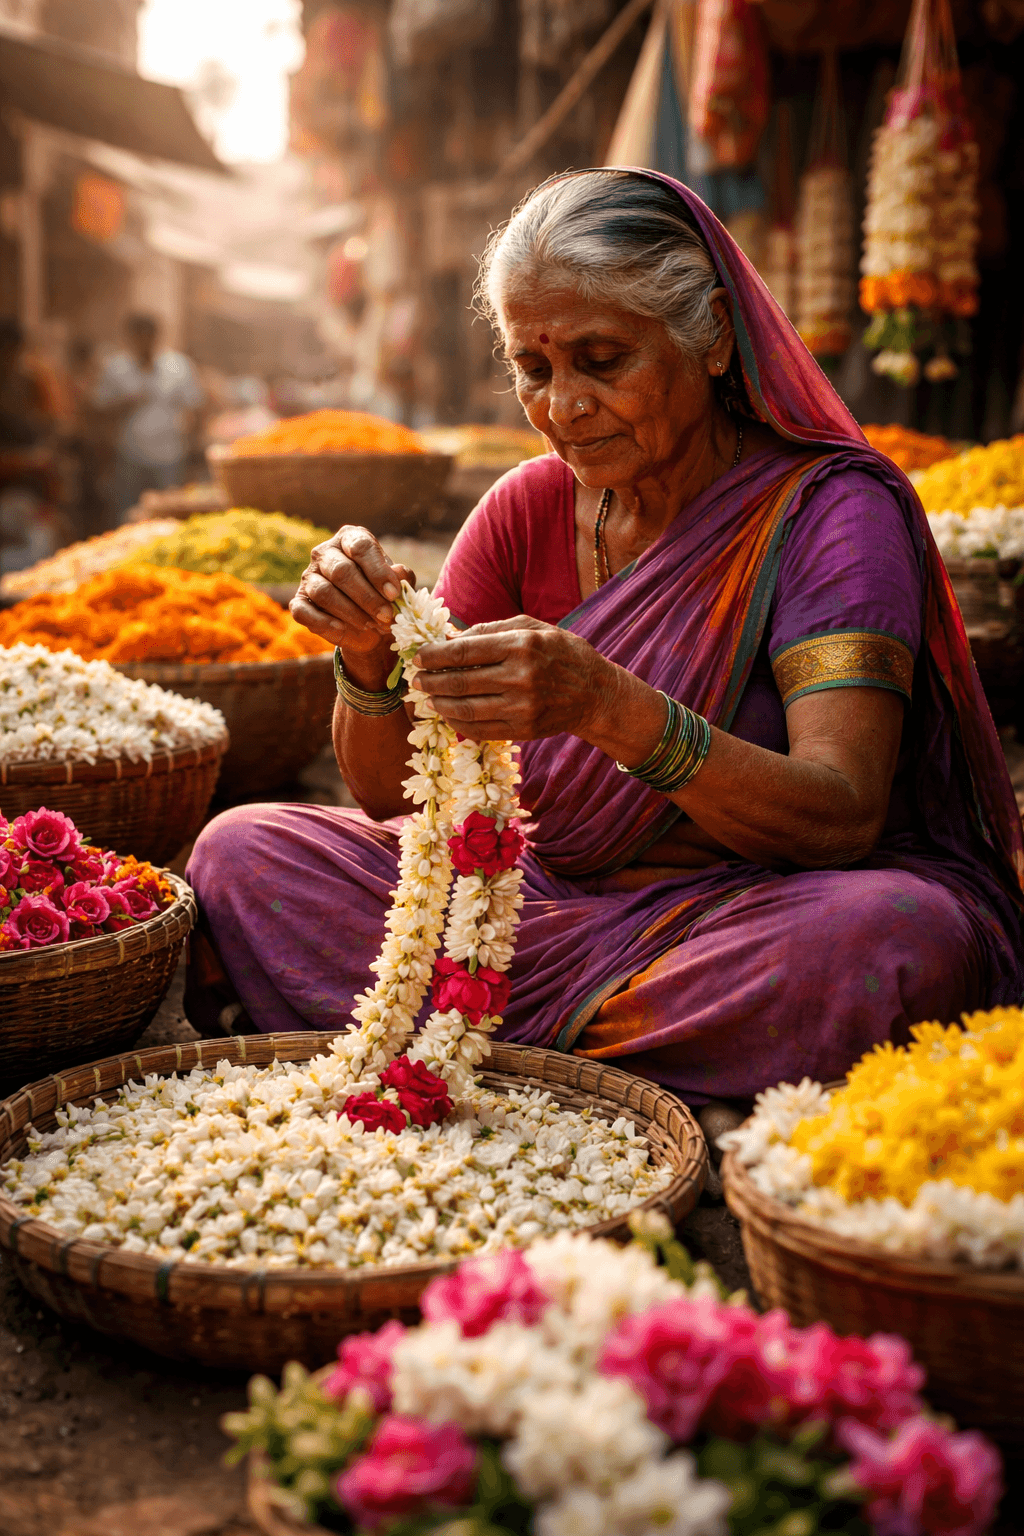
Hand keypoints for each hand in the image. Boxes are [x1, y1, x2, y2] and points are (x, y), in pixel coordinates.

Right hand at [290, 526, 414, 659]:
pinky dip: (324, 622)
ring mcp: (309, 577)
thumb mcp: (398, 585)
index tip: (393, 594)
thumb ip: (402, 577)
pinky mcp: (298, 601)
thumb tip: (400, 573)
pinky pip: (303, 611)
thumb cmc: (384, 595)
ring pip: (324, 592)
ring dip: (350, 612)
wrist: (369, 624)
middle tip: (386, 616)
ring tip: (371, 624)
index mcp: (350, 538)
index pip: (360, 547)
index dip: (378, 571)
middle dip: (367, 597)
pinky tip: (343, 630)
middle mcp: (325, 553)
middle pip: (341, 571)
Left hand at [412, 616, 611, 741]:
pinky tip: (449, 714)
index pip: (463, 652)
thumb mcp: (531, 627)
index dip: (434, 656)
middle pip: (459, 682)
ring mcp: (522, 707)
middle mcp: (520, 677)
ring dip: (439, 704)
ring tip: (428, 698)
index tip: (418, 658)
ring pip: (465, 709)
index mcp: (520, 645)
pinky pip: (479, 729)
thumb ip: (489, 630)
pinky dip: (458, 723)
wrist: (595, 692)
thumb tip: (448, 639)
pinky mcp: (523, 730)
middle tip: (416, 680)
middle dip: (430, 682)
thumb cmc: (560, 652)